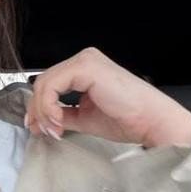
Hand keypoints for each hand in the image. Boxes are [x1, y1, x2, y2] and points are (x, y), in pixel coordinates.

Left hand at [24, 47, 190, 147]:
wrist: (153, 122)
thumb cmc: (129, 119)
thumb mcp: (85, 117)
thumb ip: (64, 114)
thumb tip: (42, 121)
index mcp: (85, 68)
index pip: (50, 83)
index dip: (38, 107)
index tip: (38, 128)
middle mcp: (85, 59)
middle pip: (44, 82)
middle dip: (37, 110)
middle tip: (43, 132)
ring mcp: (85, 60)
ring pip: (45, 83)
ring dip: (43, 111)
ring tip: (54, 130)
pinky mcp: (86, 67)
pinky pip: (53, 85)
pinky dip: (49, 105)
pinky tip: (59, 121)